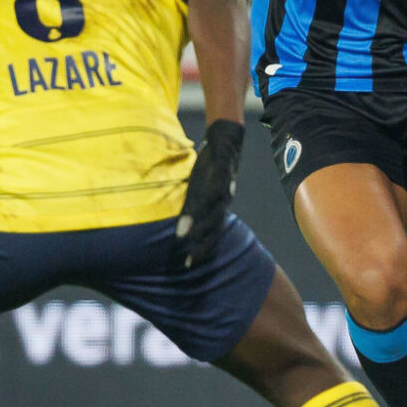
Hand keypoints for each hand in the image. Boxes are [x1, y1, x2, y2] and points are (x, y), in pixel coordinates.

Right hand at [176, 120, 242, 266]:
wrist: (226, 142)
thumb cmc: (212, 169)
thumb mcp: (200, 189)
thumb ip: (192, 210)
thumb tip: (181, 233)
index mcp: (218, 206)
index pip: (212, 232)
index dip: (202, 248)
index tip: (189, 264)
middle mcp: (224, 201)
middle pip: (215, 227)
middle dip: (203, 244)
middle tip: (191, 261)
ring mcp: (224, 188)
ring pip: (215, 211)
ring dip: (203, 226)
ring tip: (189, 239)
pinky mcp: (222, 172)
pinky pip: (214, 189)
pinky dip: (204, 201)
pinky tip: (197, 209)